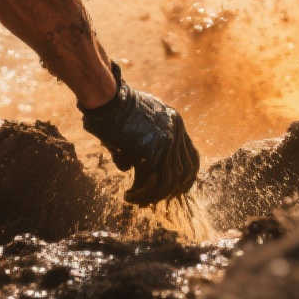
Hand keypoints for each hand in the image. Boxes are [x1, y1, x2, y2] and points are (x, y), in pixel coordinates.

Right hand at [79, 63, 199, 204]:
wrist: (107, 97)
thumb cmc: (113, 106)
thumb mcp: (136, 118)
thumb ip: (141, 138)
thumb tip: (131, 165)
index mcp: (175, 120)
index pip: (191, 156)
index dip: (186, 177)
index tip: (177, 191)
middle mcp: (176, 130)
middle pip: (182, 172)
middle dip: (169, 192)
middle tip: (152, 201)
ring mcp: (166, 140)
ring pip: (167, 181)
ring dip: (151, 196)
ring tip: (135, 200)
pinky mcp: (151, 149)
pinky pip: (148, 180)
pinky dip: (139, 193)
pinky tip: (128, 196)